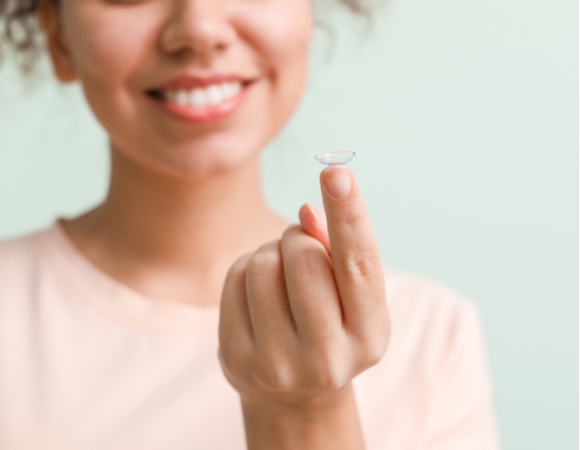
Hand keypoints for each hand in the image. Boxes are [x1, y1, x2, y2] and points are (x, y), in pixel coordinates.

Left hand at [218, 165, 389, 447]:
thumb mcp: (349, 296)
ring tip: (281, 276)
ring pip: (263, 263)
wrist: (295, 393)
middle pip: (302, 256)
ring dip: (271, 253)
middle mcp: (328, 358)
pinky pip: (234, 278)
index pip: (359, 265)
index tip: (336, 171)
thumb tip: (306, 212)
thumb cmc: (331, 326)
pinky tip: (258, 293)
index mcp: (369, 336)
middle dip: (299, 238)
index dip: (349, 215)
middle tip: (301, 248)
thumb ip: (337, 252)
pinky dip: (245, 270)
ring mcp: (277, 363)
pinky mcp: (236, 358)